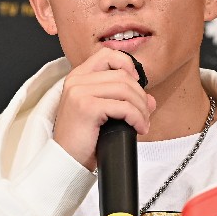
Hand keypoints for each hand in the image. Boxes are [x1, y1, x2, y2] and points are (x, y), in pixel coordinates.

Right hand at [53, 48, 156, 169]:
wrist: (66, 160)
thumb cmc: (83, 139)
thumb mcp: (102, 113)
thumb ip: (122, 100)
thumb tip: (150, 99)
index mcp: (78, 76)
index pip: (108, 55)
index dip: (128, 66)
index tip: (137, 85)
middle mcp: (77, 80)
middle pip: (122, 76)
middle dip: (140, 96)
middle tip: (145, 114)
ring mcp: (80, 92)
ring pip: (125, 90)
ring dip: (141, 108)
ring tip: (142, 123)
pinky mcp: (87, 107)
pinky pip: (123, 107)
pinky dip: (137, 118)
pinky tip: (138, 128)